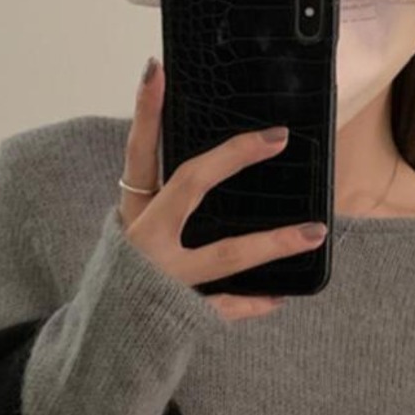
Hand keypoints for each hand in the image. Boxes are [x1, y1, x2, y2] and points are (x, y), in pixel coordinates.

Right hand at [117, 54, 326, 315]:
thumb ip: (159, 200)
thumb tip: (208, 165)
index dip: (146, 110)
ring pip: (224, 255)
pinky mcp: (182, 313)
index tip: (157, 69)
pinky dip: (252, 302)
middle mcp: (144, 241)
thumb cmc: (120, 280)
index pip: (139, 151)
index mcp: (129, 215)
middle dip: (232, 157)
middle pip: (189, 186)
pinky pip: (225, 307)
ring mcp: (165, 278)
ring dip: (271, 242)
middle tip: (276, 136)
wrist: (100, 345)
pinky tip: (280, 296)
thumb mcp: (130, 233)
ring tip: (314, 231)